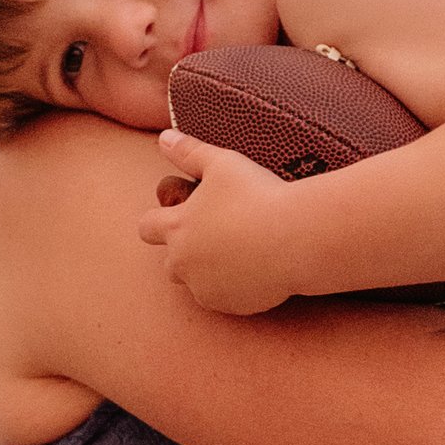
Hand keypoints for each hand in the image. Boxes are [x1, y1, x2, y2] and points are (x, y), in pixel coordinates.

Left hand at [137, 131, 303, 314]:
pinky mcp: (230, 306)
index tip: (179, 215)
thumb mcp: (222, 163)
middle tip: (220, 234)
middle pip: (170, 262)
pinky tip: (256, 267)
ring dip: (210, 271)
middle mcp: (183, 263)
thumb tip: (163, 138)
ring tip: (242, 250)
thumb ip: (189, 152)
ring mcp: (205, 288)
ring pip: (197, 282)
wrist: (297, 237)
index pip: (147, 227)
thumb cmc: (258, 195)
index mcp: (176, 228)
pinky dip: (234, 286)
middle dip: (187, 251)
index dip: (159, 220)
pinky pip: (224, 298)